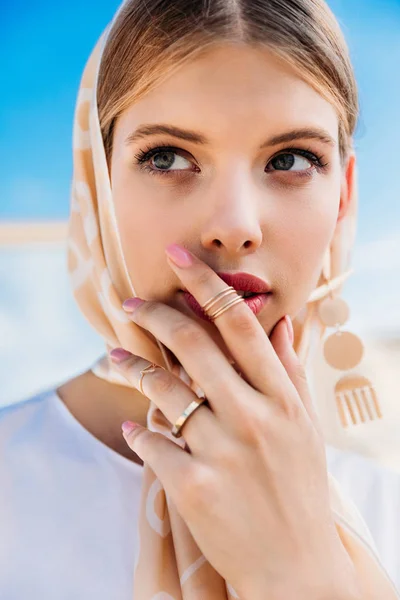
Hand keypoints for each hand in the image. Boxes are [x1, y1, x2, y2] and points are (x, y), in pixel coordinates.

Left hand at [109, 244, 359, 599]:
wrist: (293, 566)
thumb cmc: (299, 489)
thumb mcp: (306, 427)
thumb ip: (291, 371)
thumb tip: (281, 321)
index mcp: (282, 398)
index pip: (240, 324)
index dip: (205, 284)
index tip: (178, 257)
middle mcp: (253, 417)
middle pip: (194, 345)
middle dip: (156, 314)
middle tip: (132, 302)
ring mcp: (222, 452)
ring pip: (164, 389)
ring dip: (132, 368)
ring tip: (113, 358)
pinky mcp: (193, 487)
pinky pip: (152, 443)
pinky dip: (140, 431)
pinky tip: (136, 427)